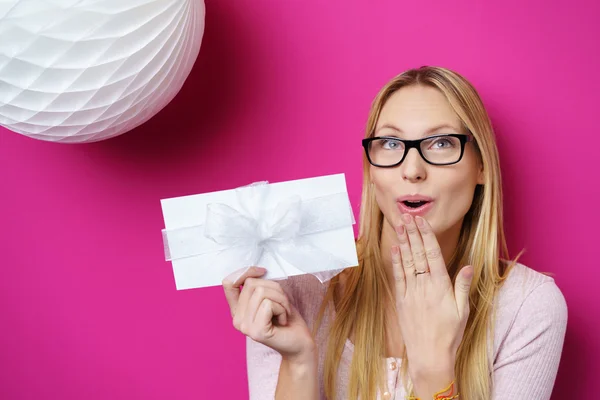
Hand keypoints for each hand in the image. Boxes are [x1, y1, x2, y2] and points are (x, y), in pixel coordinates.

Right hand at [222, 266, 315, 362]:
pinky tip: (283, 320)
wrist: (299, 344)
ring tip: (284, 312)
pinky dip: (282, 308)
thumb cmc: (288, 319)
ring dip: (280, 299)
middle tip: (282, 305)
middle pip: (251, 284)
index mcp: (238, 311)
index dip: (245, 272)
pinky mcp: (256, 331)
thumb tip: (257, 272)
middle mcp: (237, 319)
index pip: (228, 283)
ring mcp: (245, 327)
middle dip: (274, 289)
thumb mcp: (272, 297)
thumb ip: (259, 286)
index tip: (262, 272)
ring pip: (261, 292)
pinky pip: (268, 304)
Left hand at [391, 214, 472, 389]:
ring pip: (406, 262)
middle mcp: (424, 286)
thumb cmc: (450, 334)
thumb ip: (463, 286)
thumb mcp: (462, 310)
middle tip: (406, 215)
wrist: (430, 355)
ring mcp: (411, 292)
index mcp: (441, 286)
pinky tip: (394, 249)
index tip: (421, 221)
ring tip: (399, 226)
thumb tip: (468, 265)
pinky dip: (396, 261)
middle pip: (417, 253)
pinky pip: (398, 277)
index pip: (432, 254)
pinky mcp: (401, 300)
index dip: (426, 235)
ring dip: (402, 242)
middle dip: (411, 232)